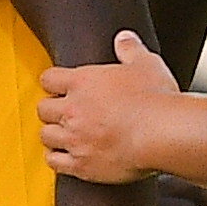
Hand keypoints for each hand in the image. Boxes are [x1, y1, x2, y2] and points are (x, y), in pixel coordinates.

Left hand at [40, 30, 184, 180]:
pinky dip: (58, 160)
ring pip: (45, 136)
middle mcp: (73, 110)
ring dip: (54, 135)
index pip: (48, 78)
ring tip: (65, 135)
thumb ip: (130, 50)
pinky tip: (67, 158)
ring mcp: (75, 139)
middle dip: (51, 110)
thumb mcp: (146, 64)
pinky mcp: (82, 165)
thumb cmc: (156, 100)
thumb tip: (124, 40)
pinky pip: (55, 163)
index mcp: (83, 82)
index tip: (59, 86)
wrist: (164, 135)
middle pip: (43, 109)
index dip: (53, 82)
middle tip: (64, 112)